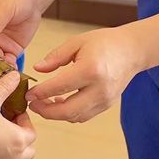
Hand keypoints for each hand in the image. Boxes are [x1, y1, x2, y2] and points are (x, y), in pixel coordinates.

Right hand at [0, 72, 36, 158]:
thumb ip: (4, 87)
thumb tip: (15, 76)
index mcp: (18, 139)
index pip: (31, 131)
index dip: (24, 119)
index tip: (13, 110)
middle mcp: (14, 155)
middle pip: (29, 148)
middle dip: (22, 135)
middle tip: (9, 122)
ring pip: (15, 156)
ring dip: (11, 144)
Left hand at [26, 26, 144, 122]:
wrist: (131, 51)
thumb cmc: (104, 42)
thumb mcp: (76, 42)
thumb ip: (56, 57)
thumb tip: (38, 69)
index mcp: (90, 70)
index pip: (60, 87)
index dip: (41, 93)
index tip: (28, 94)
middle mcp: (99, 89)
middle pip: (68, 110)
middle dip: (46, 111)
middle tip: (32, 105)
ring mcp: (105, 100)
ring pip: (76, 117)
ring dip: (57, 115)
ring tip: (43, 104)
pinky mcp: (107, 105)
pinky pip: (84, 115)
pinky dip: (69, 114)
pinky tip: (59, 102)